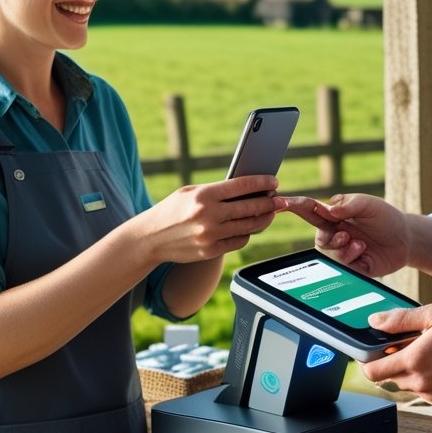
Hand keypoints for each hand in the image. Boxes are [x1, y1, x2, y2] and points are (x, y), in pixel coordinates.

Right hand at [133, 174, 282, 263]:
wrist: (151, 238)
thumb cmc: (172, 210)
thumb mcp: (190, 192)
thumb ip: (216, 191)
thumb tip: (247, 190)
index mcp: (204, 196)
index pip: (241, 186)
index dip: (262, 184)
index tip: (274, 182)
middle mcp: (208, 215)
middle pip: (250, 207)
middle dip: (270, 202)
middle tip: (280, 199)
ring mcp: (210, 235)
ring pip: (248, 226)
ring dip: (264, 219)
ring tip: (271, 213)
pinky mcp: (211, 251)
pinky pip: (239, 241)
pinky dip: (247, 233)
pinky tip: (251, 227)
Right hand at [280, 194, 408, 277]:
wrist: (405, 239)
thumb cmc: (385, 217)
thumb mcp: (368, 204)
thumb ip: (347, 204)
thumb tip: (327, 209)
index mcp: (334, 216)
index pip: (310, 211)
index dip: (294, 206)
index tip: (280, 203)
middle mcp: (336, 234)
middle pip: (319, 239)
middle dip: (330, 239)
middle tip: (346, 234)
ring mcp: (343, 251)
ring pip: (330, 255)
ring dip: (342, 250)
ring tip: (360, 244)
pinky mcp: (353, 266)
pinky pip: (343, 267)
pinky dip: (351, 258)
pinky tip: (363, 251)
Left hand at [357, 304, 431, 408]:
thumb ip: (400, 320)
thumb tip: (375, 321)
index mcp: (415, 361)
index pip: (373, 372)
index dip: (365, 362)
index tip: (367, 353)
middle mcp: (422, 383)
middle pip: (389, 378)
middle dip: (391, 362)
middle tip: (406, 344)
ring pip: (408, 386)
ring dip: (410, 371)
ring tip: (428, 352)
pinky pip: (425, 393)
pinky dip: (426, 380)